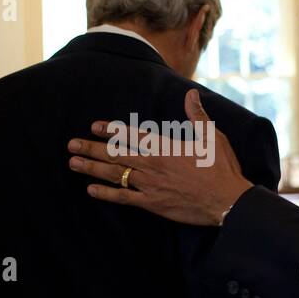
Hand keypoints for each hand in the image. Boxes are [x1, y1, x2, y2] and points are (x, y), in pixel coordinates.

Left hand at [67, 89, 253, 225]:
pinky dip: (106, 194)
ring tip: (73, 163)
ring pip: (115, 174)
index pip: (131, 135)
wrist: (227, 200)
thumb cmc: (222, 168)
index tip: (94, 126)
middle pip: (115, 154)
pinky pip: (124, 198)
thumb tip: (191, 93)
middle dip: (91, 148)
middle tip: (71, 144)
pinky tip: (91, 190)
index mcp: (165, 147)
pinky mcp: (153, 204)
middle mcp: (153, 164)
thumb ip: (197, 115)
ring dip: (92, 168)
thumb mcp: (212, 136)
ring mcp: (150, 185)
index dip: (111, 130)